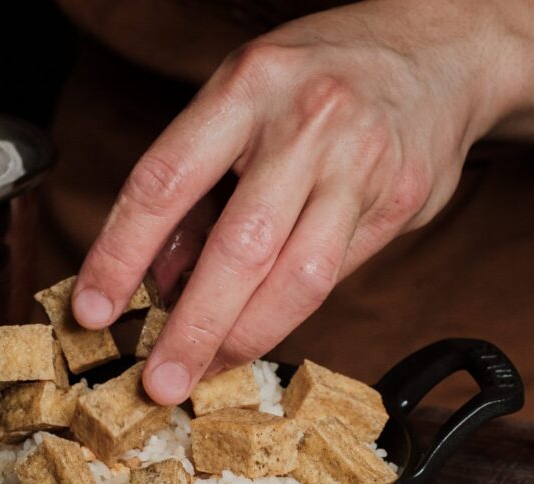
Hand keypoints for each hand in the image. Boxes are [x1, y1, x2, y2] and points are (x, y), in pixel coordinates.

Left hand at [72, 1, 522, 404]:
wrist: (438, 51)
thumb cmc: (322, 76)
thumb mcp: (244, 98)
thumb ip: (203, 185)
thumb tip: (164, 279)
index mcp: (246, 87)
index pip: (164, 182)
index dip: (120, 254)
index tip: (95, 309)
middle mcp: (307, 123)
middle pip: (239, 248)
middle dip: (194, 328)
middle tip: (162, 382)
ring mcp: (361, 164)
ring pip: (297, 278)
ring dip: (247, 337)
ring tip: (211, 367)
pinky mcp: (400, 201)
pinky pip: (337, 275)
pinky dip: (292, 310)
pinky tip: (264, 324)